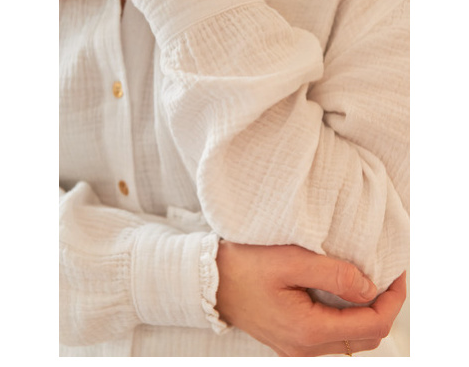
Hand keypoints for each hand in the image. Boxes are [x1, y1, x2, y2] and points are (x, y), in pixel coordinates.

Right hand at [216, 241, 405, 356]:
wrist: (210, 281)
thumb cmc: (245, 267)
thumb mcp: (291, 261)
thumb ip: (334, 274)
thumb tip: (370, 287)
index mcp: (309, 330)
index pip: (372, 325)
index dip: (393, 300)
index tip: (398, 273)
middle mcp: (306, 348)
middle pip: (365, 337)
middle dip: (384, 308)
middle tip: (388, 277)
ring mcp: (297, 347)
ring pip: (350, 339)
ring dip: (366, 314)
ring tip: (369, 283)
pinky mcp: (291, 339)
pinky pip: (331, 336)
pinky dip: (346, 318)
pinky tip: (343, 295)